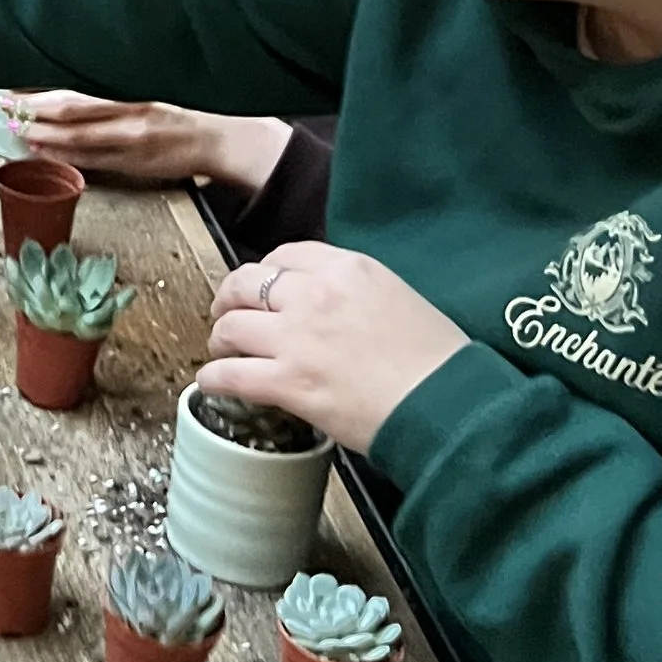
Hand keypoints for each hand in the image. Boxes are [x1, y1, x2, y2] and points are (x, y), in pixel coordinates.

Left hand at [10, 90, 295, 193]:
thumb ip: (119, 76)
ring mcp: (132, 142)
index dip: (44, 88)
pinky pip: (93, 161)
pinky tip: (42, 151)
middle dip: (33, 109)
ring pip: (78, 139)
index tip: (14, 81)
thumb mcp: (157, 77)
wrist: (226, 138)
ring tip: (14, 128)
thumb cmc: (190, 102)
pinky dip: (65, 156)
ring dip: (43, 134)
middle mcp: (132, 113)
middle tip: (2, 104)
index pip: (80, 86)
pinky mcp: (135, 165)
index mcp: (136, 86)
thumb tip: (75, 68)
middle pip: (73, 110)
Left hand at [200, 243, 467, 454]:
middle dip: (229, 299)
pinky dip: (214, 378)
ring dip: (220, 339)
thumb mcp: (399, 299)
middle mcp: (314, 294)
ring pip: (231, 327)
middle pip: (245, 283)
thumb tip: (333, 305)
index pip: (284, 256)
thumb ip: (357, 292)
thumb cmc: (439, 362)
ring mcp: (297, 338)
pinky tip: (212, 383)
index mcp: (347, 268)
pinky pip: (231, 375)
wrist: (449, 405)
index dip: (264, 273)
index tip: (260, 288)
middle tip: (227, 315)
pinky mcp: (290, 382)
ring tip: (222, 351)